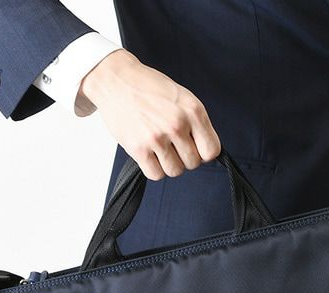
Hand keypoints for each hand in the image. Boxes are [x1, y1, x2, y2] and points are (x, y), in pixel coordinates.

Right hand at [78, 49, 220, 179]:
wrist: (117, 81)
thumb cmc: (149, 89)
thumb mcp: (183, 97)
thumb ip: (197, 123)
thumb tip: (205, 152)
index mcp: (193, 110)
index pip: (212, 151)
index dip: (203, 153)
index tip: (194, 148)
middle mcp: (177, 124)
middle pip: (193, 163)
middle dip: (184, 157)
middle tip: (172, 145)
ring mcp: (157, 137)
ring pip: (175, 171)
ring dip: (168, 164)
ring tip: (160, 148)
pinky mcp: (139, 149)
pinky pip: (156, 175)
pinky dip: (154, 169)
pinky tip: (149, 154)